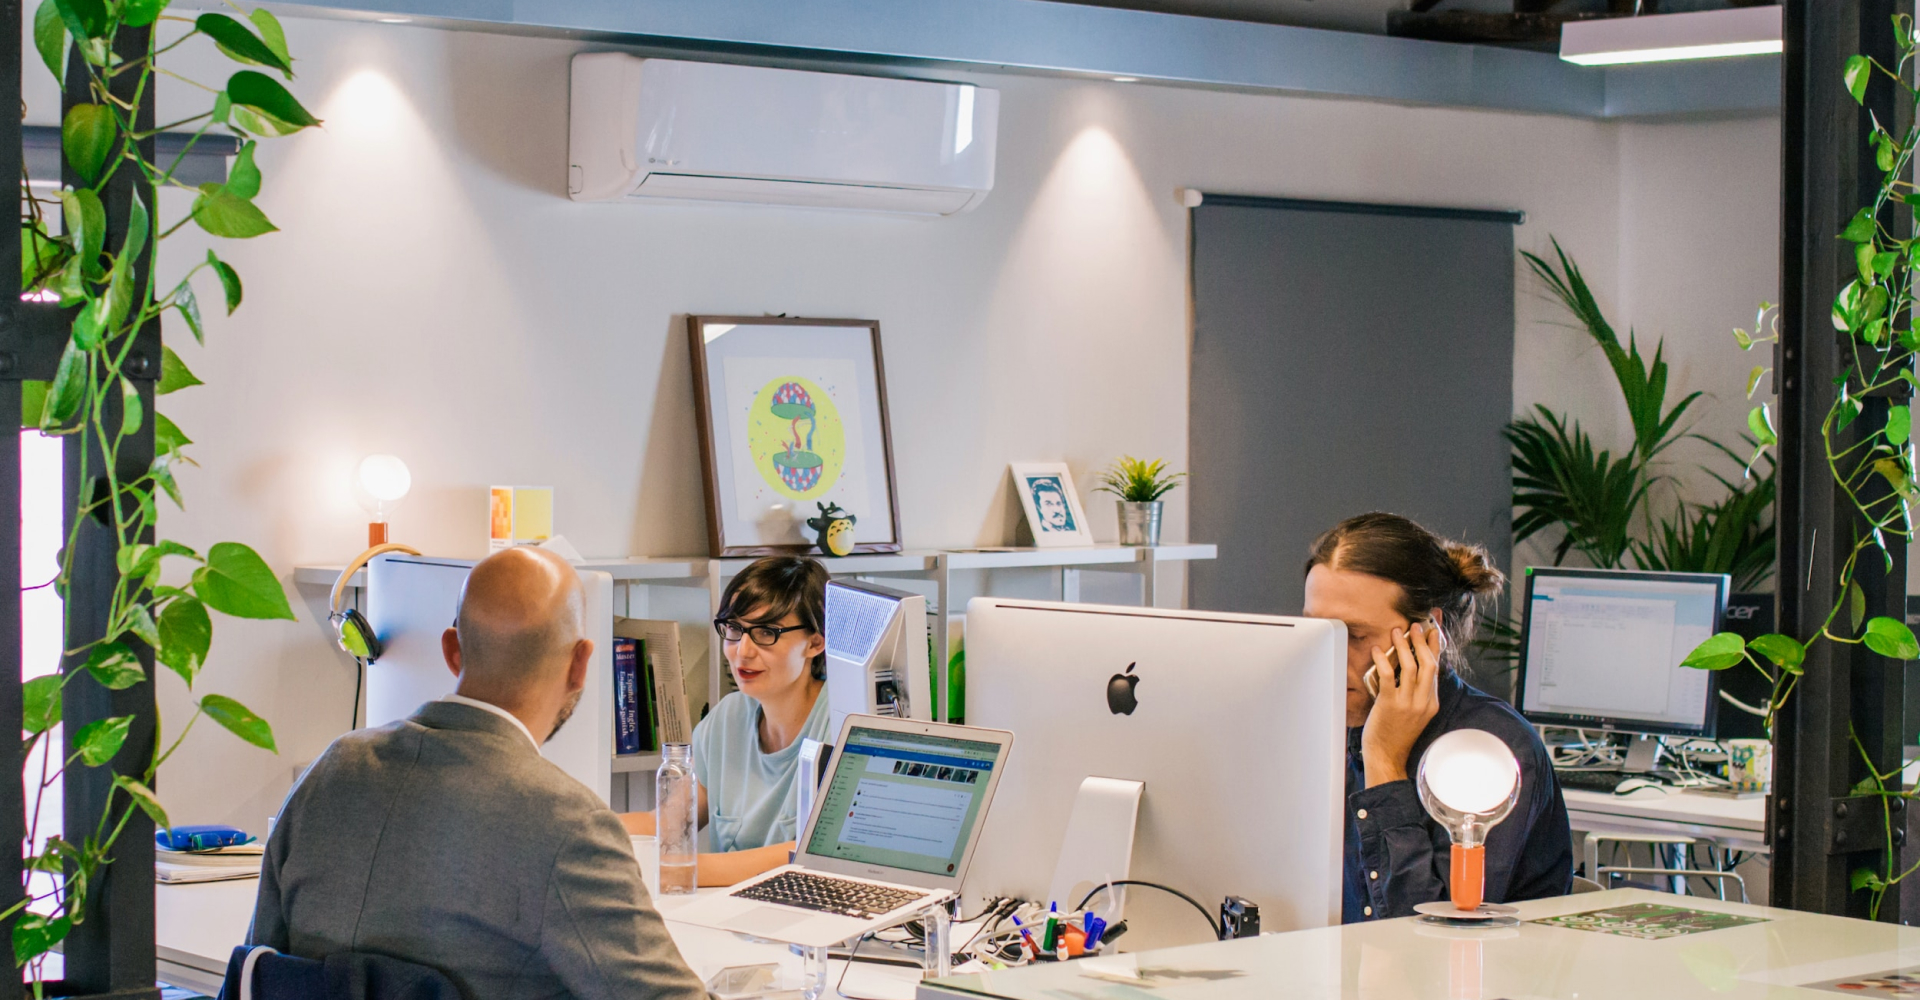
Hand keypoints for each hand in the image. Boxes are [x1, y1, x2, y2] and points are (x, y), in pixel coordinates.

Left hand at [1361, 621, 1441, 787]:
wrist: (1387, 756)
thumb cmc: (1397, 734)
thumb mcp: (1415, 713)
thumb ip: (1417, 692)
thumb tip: (1412, 667)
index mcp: (1432, 702)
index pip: (1437, 668)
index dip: (1436, 646)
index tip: (1433, 628)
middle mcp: (1423, 702)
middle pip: (1429, 664)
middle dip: (1423, 641)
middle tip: (1415, 626)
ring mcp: (1408, 703)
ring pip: (1411, 667)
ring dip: (1404, 646)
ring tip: (1397, 632)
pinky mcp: (1390, 704)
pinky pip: (1389, 676)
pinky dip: (1383, 660)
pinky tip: (1378, 649)